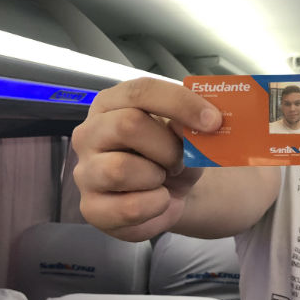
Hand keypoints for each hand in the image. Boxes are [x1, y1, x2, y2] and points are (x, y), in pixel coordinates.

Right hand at [71, 78, 221, 240]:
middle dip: (167, 147)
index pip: (141, 91)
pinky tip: (158, 201)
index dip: (181, 104)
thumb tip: (194, 123)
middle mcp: (89, 133)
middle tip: (180, 160)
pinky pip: (129, 208)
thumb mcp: (186, 136)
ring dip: (157, 177)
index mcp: (111, 104)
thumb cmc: (170, 155)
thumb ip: (188, 126)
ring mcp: (85, 172)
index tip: (214, 121)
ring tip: (162, 180)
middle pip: (128, 125)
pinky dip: (156, 206)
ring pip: (121, 169)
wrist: (167, 195)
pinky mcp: (92, 208)